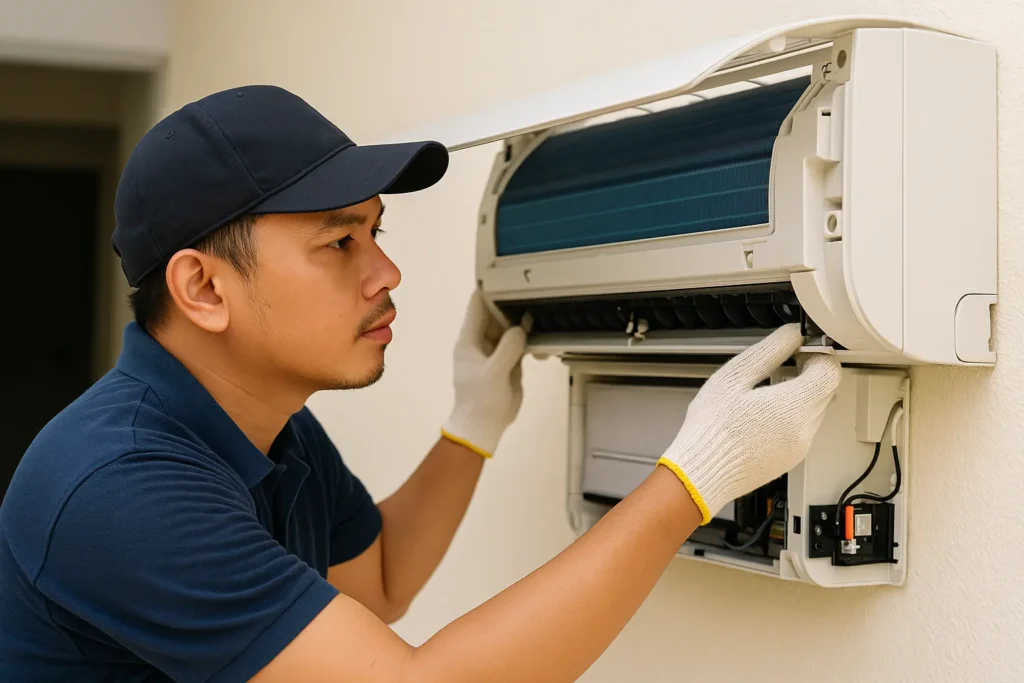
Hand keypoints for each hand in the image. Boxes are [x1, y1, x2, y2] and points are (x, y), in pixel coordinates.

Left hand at [441, 290, 526, 457]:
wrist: (483, 425)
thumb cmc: (479, 400)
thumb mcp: (493, 372)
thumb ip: (507, 348)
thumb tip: (520, 330)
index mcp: (469, 341)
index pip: (477, 306)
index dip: (489, 289)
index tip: (506, 276)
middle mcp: (481, 342)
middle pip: (495, 313)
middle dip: (510, 303)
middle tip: (530, 292)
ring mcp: (494, 351)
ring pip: (508, 327)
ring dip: (521, 321)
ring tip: (538, 310)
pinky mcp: (507, 362)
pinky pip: (518, 343)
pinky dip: (527, 337)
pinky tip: (539, 335)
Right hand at [657, 323, 841, 523]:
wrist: (701, 474)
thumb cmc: (711, 429)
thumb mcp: (734, 378)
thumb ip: (769, 351)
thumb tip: (791, 335)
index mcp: (793, 406)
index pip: (830, 372)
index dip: (818, 354)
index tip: (799, 350)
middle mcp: (803, 429)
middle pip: (826, 390)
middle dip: (810, 373)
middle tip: (783, 365)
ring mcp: (799, 447)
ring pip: (816, 410)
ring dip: (801, 395)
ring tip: (767, 391)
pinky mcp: (790, 459)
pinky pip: (803, 430)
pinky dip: (792, 416)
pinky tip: (763, 414)